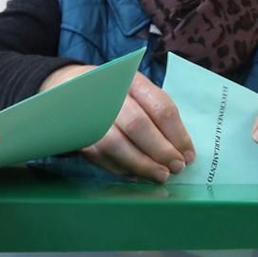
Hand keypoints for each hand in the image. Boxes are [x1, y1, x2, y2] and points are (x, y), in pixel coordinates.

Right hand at [45, 66, 194, 183]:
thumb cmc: (116, 94)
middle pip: (138, 125)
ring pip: (116, 144)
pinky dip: (121, 168)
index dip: (178, 135)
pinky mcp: (77, 134)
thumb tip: (182, 150)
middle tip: (176, 167)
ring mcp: (90, 114)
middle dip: (161, 151)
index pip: (160, 107)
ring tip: (159, 176)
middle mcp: (109, 94)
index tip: (188, 155)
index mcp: (132, 80)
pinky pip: (100, 156)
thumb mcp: (138, 92)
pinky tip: (136, 174)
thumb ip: (158, 115)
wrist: (69, 88)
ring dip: (141, 164)